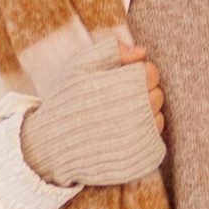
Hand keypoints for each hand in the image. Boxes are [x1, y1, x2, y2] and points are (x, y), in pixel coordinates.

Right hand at [20, 51, 167, 189]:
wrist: (51, 145)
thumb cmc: (66, 100)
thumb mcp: (81, 65)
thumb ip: (112, 50)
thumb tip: (142, 52)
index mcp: (124, 86)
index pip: (151, 73)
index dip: (137, 73)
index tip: (120, 79)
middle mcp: (136, 112)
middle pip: (157, 95)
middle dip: (142, 93)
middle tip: (116, 99)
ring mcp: (139, 138)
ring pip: (157, 118)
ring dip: (143, 116)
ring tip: (115, 117)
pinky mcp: (139, 158)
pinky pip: (154, 142)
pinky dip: (141, 137)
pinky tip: (119, 134)